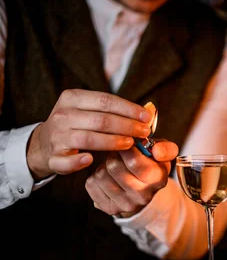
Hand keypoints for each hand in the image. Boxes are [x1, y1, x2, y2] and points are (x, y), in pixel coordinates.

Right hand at [27, 89, 153, 179]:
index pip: (105, 100)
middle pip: (100, 120)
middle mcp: (62, 115)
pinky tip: (91, 160)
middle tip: (144, 132)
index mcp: (72, 98)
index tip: (147, 117)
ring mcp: (57, 136)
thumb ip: (116, 110)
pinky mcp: (54, 157)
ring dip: (112, 142)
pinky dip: (79, 161)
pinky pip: (67, 161)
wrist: (45, 143)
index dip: (128, 109)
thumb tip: (148, 112)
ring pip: (88, 138)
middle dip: (126, 126)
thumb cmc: (78, 124)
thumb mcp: (91, 111)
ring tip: (130, 144)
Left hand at [85, 139, 178, 216]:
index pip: (133, 160)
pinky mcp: (110, 209)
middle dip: (114, 156)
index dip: (126, 147)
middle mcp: (143, 196)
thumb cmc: (152, 166)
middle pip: (113, 166)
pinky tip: (107, 178)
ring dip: (103, 166)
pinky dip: (95, 177)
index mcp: (158, 180)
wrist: (144, 192)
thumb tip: (156, 151)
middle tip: (119, 157)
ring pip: (100, 175)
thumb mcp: (163, 154)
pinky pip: (91, 185)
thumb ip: (165, 148)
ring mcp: (126, 205)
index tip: (127, 145)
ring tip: (113, 168)